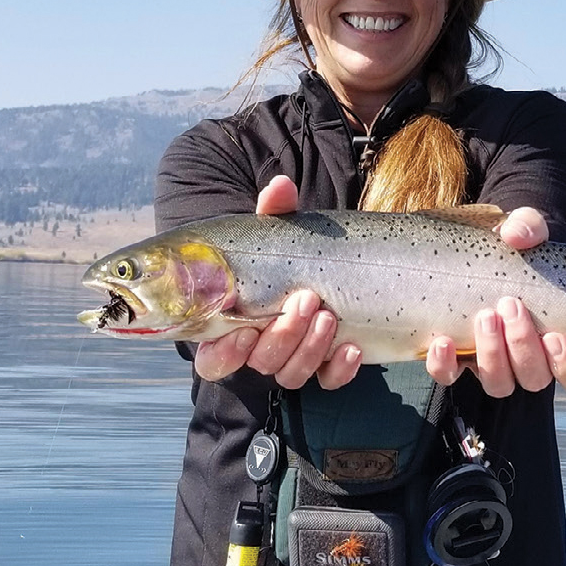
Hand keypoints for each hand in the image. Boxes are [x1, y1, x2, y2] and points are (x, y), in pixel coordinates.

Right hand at [193, 176, 360, 389]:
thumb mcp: (279, 232)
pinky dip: (340, 369)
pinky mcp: (325, 366)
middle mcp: (258, 348)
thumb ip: (274, 213)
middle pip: (260, 362)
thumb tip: (280, 185)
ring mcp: (292, 359)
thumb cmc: (288, 251)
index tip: (243, 331)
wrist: (328, 263)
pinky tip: (352, 348)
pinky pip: (328, 380)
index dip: (224, 354)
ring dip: (309, 348)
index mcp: (231, 323)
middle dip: (283, 335)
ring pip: (291, 374)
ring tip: (328, 314)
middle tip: (305, 300)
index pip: (212, 359)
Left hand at [423, 207, 565, 395]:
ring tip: (485, 315)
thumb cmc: (516, 249)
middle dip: (522, 346)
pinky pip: (449, 375)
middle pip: (533, 378)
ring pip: (498, 383)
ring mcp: (492, 363)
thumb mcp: (525, 231)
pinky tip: (442, 342)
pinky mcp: (457, 360)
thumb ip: (527, 227)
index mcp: (559, 342)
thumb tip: (515, 235)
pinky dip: (445, 365)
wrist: (479, 252)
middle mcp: (528, 361)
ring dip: (492, 355)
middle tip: (511, 305)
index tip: (557, 336)